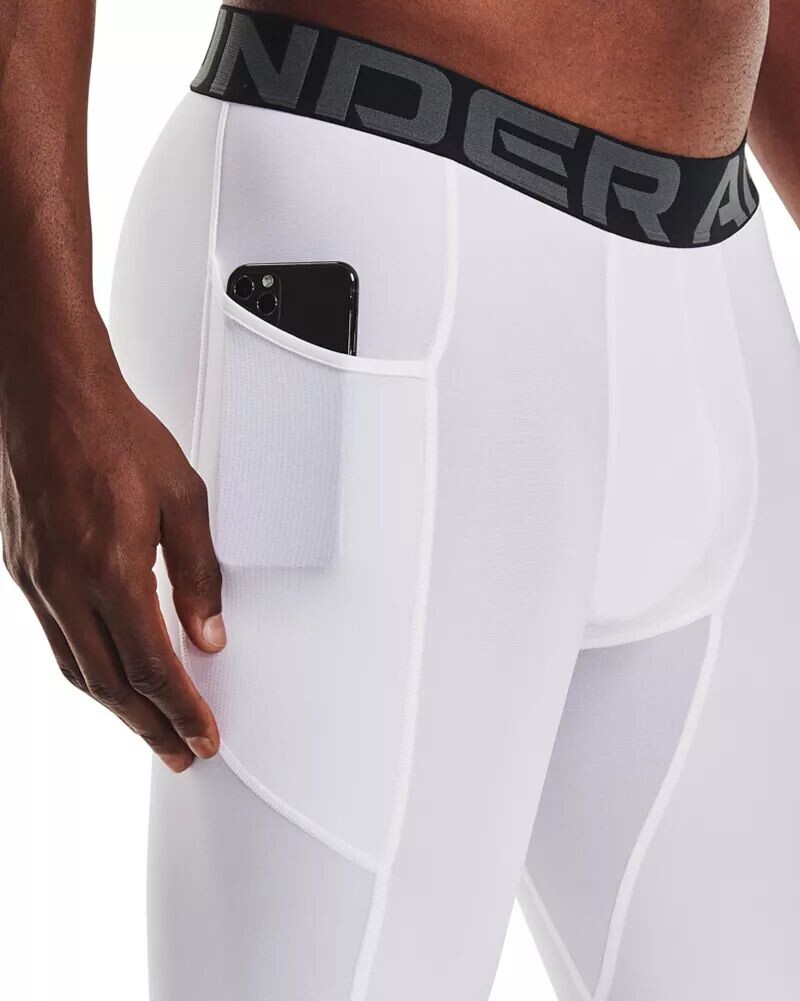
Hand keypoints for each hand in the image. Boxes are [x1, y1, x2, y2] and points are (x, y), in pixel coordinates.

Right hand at [0, 320, 224, 772]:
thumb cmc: (116, 434)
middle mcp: (67, 585)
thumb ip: (199, 573)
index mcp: (112, 569)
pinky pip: (56, 640)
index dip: (181, 711)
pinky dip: (88, 671)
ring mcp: (38, 580)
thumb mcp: (184, 498)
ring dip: (117, 709)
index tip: (204, 738)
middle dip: (150, 728)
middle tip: (180, 755)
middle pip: (112, 685)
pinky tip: (109, 676)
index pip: (153, 667)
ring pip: (78, 669)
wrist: (47, 395)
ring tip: (149, 730)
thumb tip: (210, 634)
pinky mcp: (24, 569)